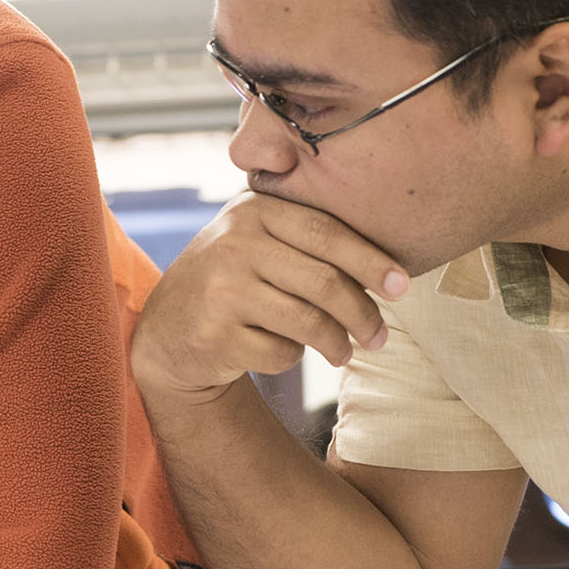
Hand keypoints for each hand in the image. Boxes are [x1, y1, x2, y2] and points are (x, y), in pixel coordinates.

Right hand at [131, 191, 406, 404]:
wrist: (166, 331)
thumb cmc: (230, 282)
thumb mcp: (254, 240)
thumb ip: (304, 237)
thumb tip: (388, 270)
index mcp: (253, 210)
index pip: (327, 233)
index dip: (371, 260)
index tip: (402, 286)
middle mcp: (234, 244)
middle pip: (324, 282)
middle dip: (363, 313)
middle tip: (380, 336)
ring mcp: (221, 290)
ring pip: (309, 322)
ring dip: (338, 344)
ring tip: (345, 353)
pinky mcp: (215, 335)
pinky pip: (281, 353)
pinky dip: (291, 358)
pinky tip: (280, 351)